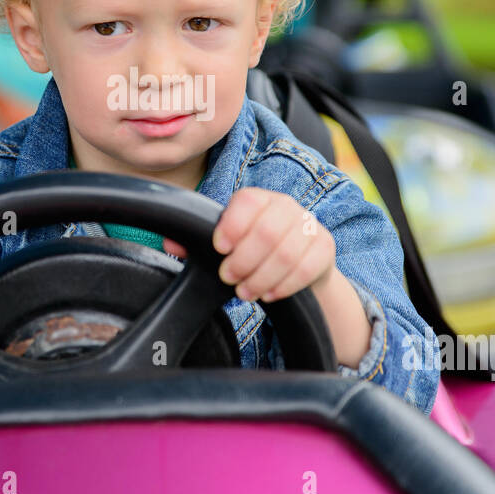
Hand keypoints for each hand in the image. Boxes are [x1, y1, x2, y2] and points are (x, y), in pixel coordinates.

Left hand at [201, 187, 336, 302]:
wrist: (299, 264)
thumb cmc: (253, 252)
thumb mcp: (227, 245)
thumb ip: (197, 242)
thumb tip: (170, 242)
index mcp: (259, 199)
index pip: (248, 201)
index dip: (232, 225)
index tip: (219, 249)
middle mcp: (286, 206)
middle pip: (267, 231)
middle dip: (244, 260)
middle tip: (229, 278)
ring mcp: (309, 225)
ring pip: (286, 253)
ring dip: (261, 278)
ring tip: (246, 292)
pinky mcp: (325, 247)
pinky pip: (306, 268)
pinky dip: (284, 285)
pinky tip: (269, 294)